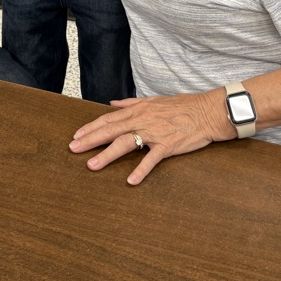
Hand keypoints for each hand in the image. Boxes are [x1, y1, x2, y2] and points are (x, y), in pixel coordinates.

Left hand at [68, 92, 233, 184]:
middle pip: (111, 130)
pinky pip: (152, 159)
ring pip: (126, 143)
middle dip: (90, 139)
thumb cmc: (182, 106)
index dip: (91, 127)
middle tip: (73, 148)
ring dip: (107, 154)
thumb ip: (131, 103)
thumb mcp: (154, 100)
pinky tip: (130, 180)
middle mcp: (143, 120)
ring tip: (92, 165)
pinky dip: (141, 169)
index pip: (109, 118)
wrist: (207, 112)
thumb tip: (113, 104)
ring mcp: (155, 133)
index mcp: (139, 109)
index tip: (77, 135)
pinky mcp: (168, 145)